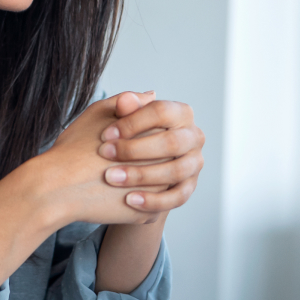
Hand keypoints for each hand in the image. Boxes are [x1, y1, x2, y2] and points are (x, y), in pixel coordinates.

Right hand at [32, 92, 168, 227]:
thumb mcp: (100, 113)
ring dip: (145, 182)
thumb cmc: (74, 149)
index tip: (119, 141)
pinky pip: (149, 207)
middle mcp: (163, 163)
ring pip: (160, 185)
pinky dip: (136, 202)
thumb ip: (130, 101)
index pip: (164, 132)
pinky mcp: (147, 215)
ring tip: (116, 178)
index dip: (141, 135)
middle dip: (146, 160)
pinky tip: (116, 196)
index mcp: (155, 134)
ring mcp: (157, 192)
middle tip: (116, 162)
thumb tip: (152, 96)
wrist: (57, 188)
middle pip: (165, 160)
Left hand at [97, 91, 204, 217]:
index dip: (132, 122)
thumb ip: (123, 108)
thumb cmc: (121, 137)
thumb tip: (126, 99)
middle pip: (171, 142)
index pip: (161, 112)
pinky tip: (129, 200)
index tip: (105, 134)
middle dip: (135, 149)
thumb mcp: (116, 118)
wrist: (120, 167)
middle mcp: (193, 137)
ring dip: (142, 175)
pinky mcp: (188, 187)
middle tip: (105, 154)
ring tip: (111, 178)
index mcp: (180, 113)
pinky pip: (177, 197)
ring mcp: (194, 163)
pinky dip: (154, 200)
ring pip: (175, 171)